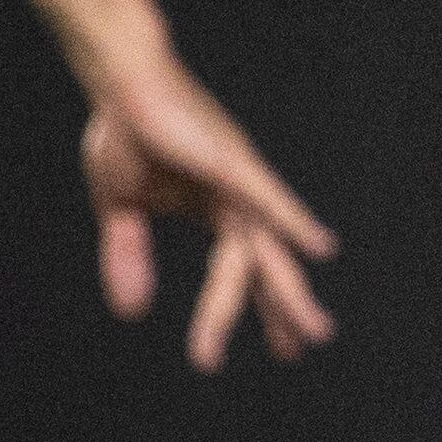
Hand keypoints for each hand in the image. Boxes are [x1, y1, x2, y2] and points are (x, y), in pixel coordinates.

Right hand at [82, 54, 338, 370]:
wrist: (122, 83)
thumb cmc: (127, 134)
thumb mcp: (120, 208)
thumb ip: (129, 257)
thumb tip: (132, 313)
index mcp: (213, 211)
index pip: (230, 273)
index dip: (224, 314)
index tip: (212, 359)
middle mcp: (237, 202)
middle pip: (265, 266)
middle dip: (282, 309)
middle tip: (299, 349)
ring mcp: (239, 183)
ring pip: (268, 247)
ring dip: (288, 291)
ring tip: (313, 329)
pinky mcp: (232, 162)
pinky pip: (267, 197)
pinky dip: (294, 222)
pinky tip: (322, 248)